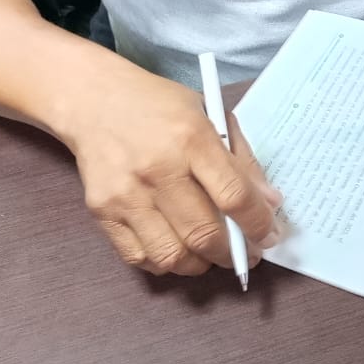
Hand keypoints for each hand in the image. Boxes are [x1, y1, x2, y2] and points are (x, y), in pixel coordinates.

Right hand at [61, 62, 281, 276]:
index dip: (258, 224)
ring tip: (211, 252)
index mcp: (191, 138)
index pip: (233, 195)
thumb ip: (241, 159)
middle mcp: (158, 169)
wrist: (93, 99)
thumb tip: (270, 204)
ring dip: (201, 264)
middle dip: (235, 253)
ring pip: (173, 256)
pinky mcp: (102, 212)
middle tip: (246, 252)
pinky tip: (177, 246)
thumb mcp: (208, 114)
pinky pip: (140, 258)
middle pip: (204, 233)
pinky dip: (166, 263)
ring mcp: (126, 194)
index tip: (269, 236)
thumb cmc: (159, 105)